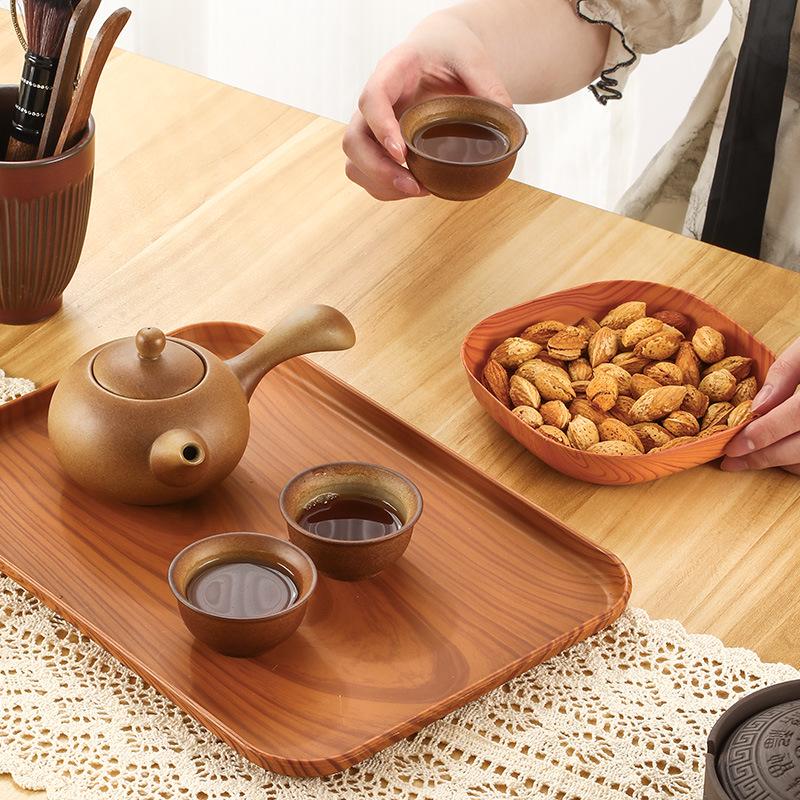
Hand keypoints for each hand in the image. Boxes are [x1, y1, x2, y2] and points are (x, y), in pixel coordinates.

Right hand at [342, 12, 511, 200]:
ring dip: (381, 184)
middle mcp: (375, 101)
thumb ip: (488, 84)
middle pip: (354, 140)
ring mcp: (372, 125)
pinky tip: (415, 188)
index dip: (382, 129)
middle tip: (413, 186)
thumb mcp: (473, 57)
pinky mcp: (378, 144)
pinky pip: (367, 174)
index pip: (372, 100)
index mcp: (393, 71)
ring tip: (418, 190)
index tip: (402, 153)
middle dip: (378, 170)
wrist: (441, 52)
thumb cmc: (452, 51)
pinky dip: (386, 189)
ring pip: (355, 162)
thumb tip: (508, 119)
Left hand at [722, 337, 799, 473]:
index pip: (795, 416)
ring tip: (749, 458)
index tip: (733, 446)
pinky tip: (777, 453)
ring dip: (780, 462)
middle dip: (764, 457)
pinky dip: (795, 462)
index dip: (763, 433)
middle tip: (732, 461)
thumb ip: (784, 372)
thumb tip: (758, 406)